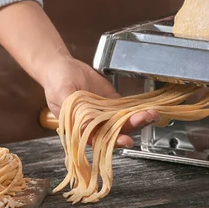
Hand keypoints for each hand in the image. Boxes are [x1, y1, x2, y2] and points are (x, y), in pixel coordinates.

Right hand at [43, 56, 159, 147]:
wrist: (62, 66)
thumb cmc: (57, 81)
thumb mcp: (62, 93)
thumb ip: (72, 109)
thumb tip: (83, 126)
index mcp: (79, 128)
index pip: (98, 139)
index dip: (112, 141)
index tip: (126, 140)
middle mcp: (94, 125)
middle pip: (115, 132)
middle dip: (131, 127)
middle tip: (144, 118)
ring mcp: (105, 114)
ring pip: (124, 121)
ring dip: (138, 119)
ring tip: (151, 113)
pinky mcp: (112, 104)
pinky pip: (126, 109)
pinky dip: (137, 109)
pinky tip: (148, 107)